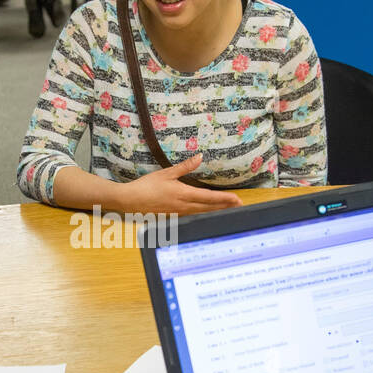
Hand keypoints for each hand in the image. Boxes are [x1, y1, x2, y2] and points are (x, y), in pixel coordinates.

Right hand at [120, 155, 242, 214]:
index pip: (209, 197)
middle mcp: (184, 205)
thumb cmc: (147, 186)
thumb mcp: (166, 173)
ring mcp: (180, 212)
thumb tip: (199, 157)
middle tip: (240, 205)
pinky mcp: (175, 215)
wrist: (131, 200)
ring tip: (230, 209)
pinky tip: (210, 212)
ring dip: (217, 210)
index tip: (237, 199)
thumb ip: (185, 166)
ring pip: (203, 212)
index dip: (225, 199)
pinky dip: (206, 213)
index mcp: (183, 194)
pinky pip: (195, 214)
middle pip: (210, 207)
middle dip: (226, 206)